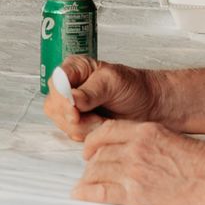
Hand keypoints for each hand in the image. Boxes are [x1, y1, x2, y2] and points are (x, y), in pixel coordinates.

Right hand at [42, 54, 161, 140]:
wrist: (149, 105)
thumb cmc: (133, 87)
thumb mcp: (113, 82)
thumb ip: (90, 92)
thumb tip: (71, 99)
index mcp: (74, 69)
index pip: (55, 84)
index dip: (62, 100)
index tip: (76, 113)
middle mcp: (68, 87)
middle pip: (54, 107)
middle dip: (76, 118)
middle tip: (99, 118)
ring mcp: (71, 107)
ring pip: (62, 124)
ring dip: (85, 128)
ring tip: (105, 121)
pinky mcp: (78, 124)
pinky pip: (73, 134)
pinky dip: (89, 135)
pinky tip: (103, 127)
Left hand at [73, 118, 204, 204]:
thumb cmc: (202, 163)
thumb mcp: (171, 140)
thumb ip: (148, 142)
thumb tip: (131, 152)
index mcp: (145, 131)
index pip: (107, 132)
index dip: (93, 143)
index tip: (89, 151)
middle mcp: (135, 148)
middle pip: (99, 154)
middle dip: (91, 165)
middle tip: (90, 174)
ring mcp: (134, 171)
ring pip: (96, 172)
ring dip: (89, 180)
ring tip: (86, 187)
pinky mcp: (135, 194)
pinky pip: (99, 192)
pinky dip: (86, 193)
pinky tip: (80, 195)